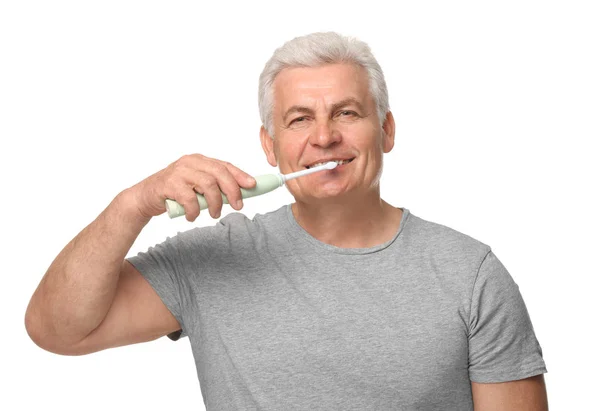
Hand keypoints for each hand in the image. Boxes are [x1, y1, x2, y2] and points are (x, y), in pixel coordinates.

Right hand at [126, 154, 255, 221]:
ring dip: (215, 203)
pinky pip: (189, 198)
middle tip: (237, 206)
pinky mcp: (168, 184)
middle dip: (232, 190)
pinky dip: (195, 211)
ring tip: (215, 215)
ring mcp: (178, 172)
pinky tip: (192, 216)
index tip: (252, 186)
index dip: (240, 175)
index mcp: (199, 161)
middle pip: (219, 173)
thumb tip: (240, 196)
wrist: (145, 197)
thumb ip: (214, 188)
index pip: (225, 165)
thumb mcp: (197, 188)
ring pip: (207, 185)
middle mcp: (190, 162)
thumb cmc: (175, 193)